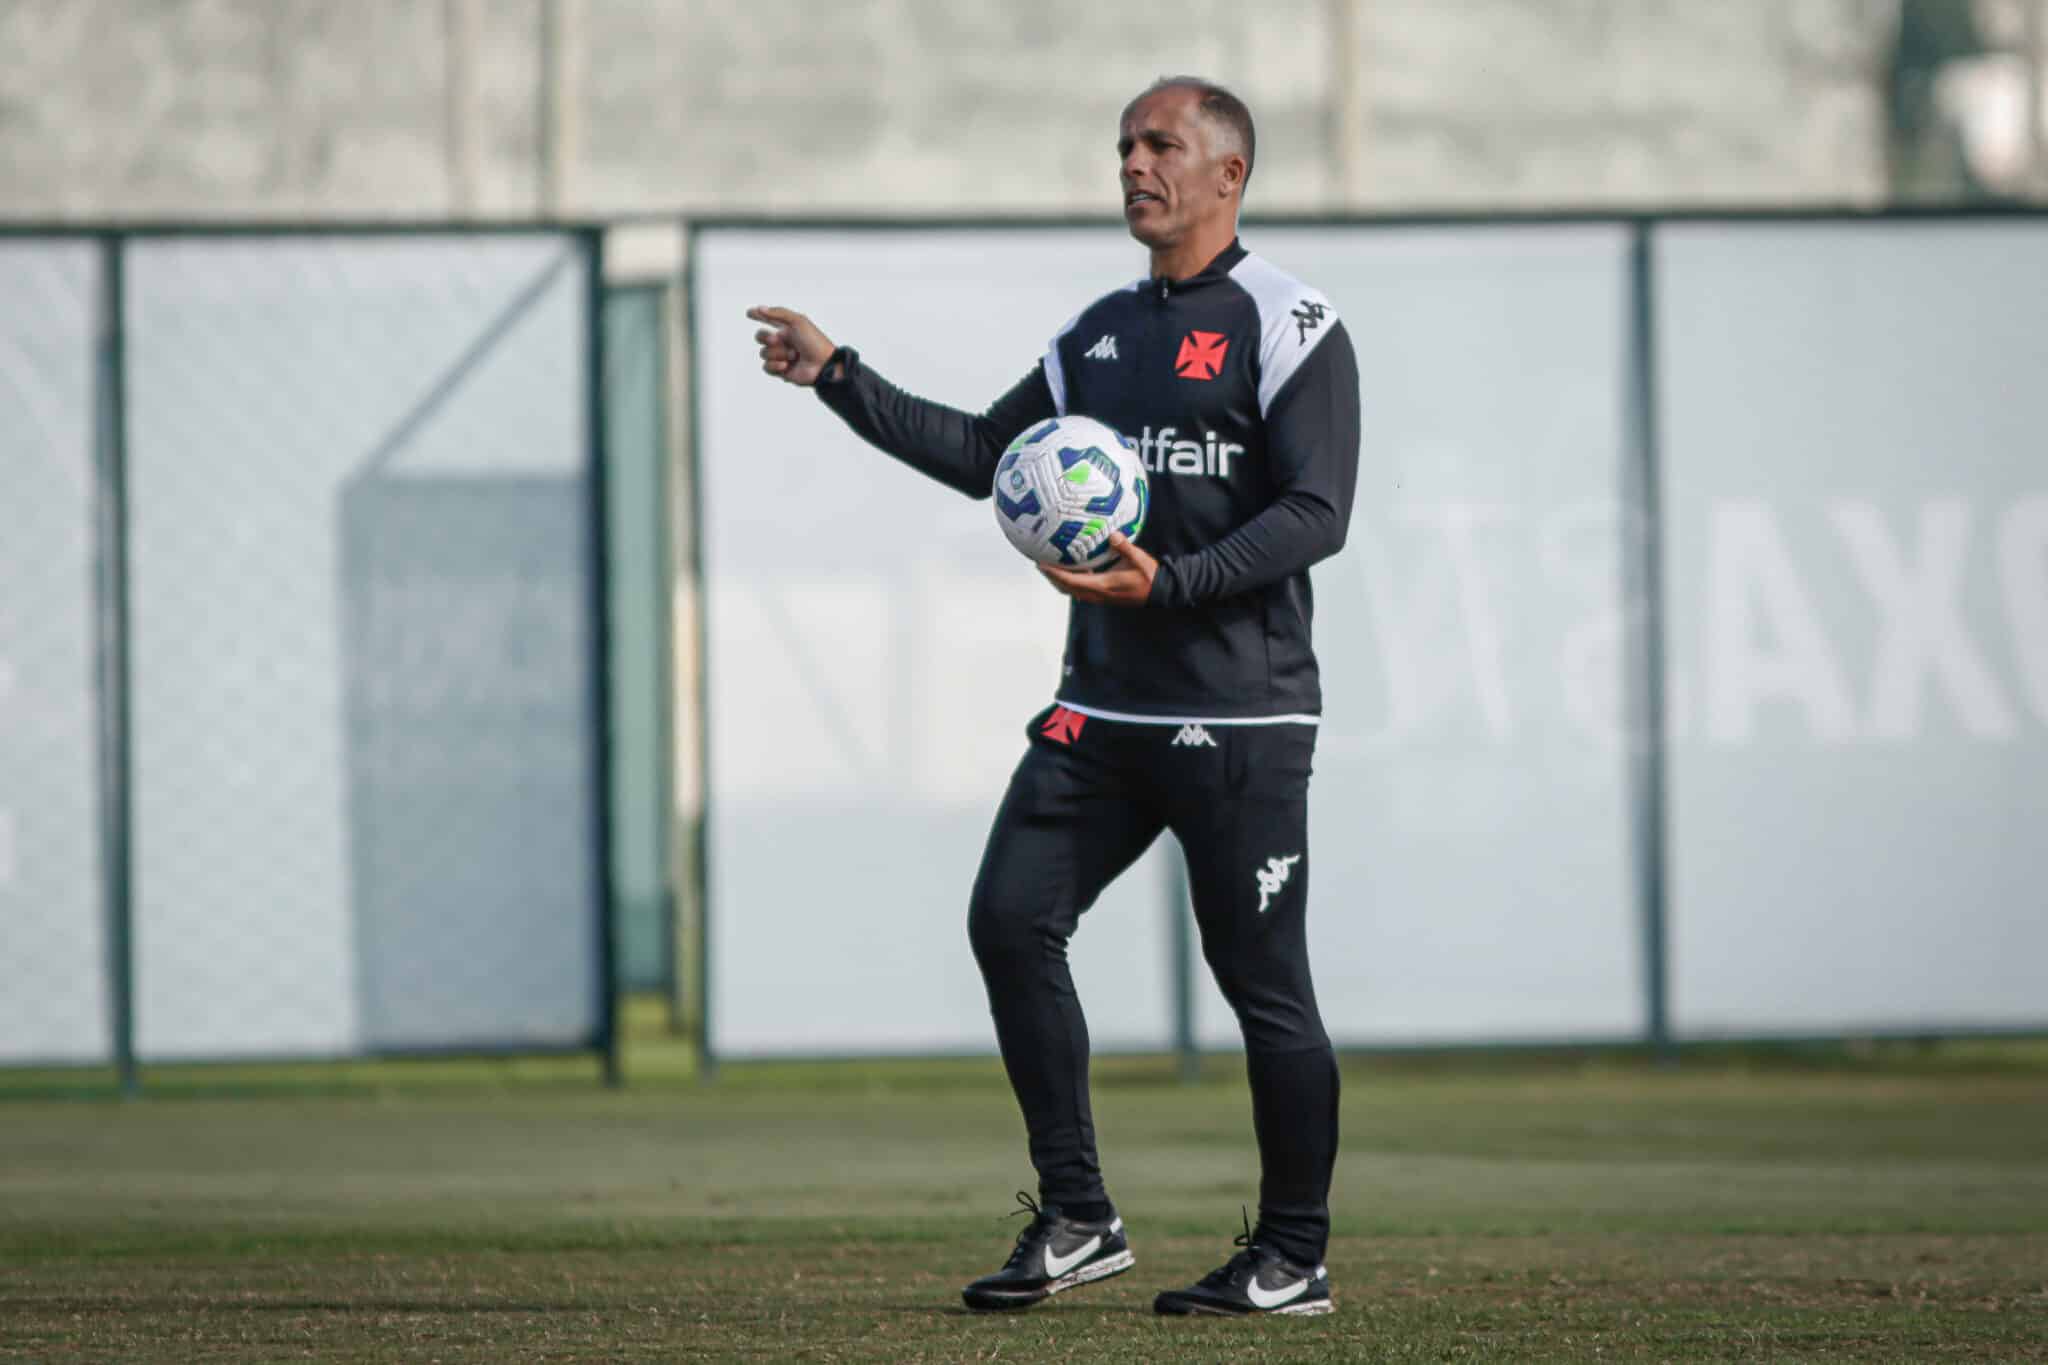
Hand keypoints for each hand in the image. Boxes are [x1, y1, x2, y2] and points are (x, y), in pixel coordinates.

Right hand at [746, 305, 836, 386]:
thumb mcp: (798, 321)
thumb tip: (760, 308)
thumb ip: (778, 313)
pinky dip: (775, 365)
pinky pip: (766, 367)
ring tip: (793, 355)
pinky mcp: (781, 370)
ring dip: (778, 353)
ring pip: (763, 353)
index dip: (758, 316)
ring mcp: (781, 356)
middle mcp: (783, 342)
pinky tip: (786, 366)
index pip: (769, 320)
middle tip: (776, 339)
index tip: (749, 313)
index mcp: (787, 329)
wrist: (823, 365)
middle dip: (765, 337)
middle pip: (760, 337)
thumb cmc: (814, 342)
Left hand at [1038, 532, 1157, 606]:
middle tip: (1040, 564)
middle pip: (1066, 588)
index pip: (1072, 581)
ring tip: (1050, 567)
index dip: (1055, 574)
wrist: (1160, 592)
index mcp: (1103, 585)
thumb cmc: (1150, 576)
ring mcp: (1100, 597)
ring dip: (1060, 581)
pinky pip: (1080, 590)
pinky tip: (1071, 569)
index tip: (1041, 564)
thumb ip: (1125, 547)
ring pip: (1072, 591)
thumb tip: (1113, 534)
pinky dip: (1071, 582)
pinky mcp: (1103, 596)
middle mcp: (1098, 594)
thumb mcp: (1139, 559)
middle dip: (1052, 577)